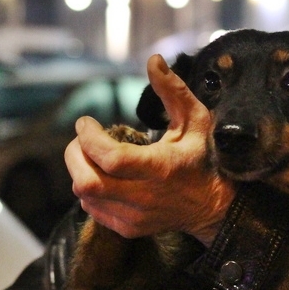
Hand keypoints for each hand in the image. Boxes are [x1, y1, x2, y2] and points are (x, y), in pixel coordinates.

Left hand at [65, 54, 234, 244]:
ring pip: (85, 195)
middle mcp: (144, 197)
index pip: (110, 159)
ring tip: (93, 154)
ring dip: (80, 170)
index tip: (86, 123)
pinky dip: (89, 189)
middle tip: (83, 139)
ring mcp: (134, 217)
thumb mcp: (196, 119)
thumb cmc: (204, 157)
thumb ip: (173, 90)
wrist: (214, 207)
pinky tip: (104, 175)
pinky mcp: (128, 228)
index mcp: (160, 168)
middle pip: (86, 182)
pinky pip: (92, 209)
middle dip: (75, 155)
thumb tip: (153, 61)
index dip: (89, 138)